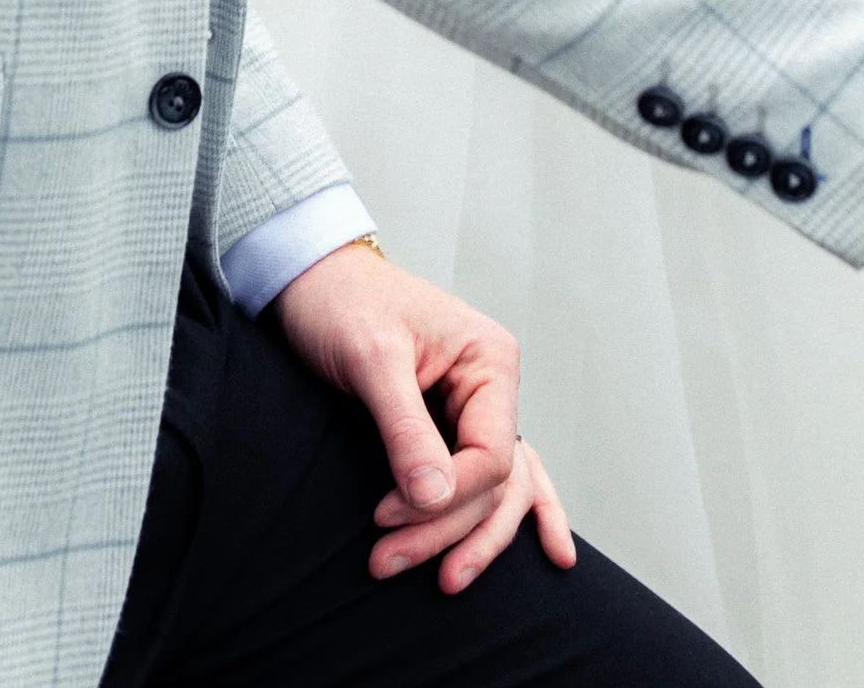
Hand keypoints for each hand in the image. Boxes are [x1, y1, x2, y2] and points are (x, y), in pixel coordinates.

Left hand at [272, 242, 577, 591]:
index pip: (492, 455)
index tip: (387, 514)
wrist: (313, 280)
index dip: (448, 498)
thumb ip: (405, 427)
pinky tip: (551, 553)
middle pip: (494, 483)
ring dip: (468, 538)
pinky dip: (513, 516)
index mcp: (488, 360)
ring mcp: (477, 407)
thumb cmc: (342, 304)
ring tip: (442, 583)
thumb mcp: (371, 359)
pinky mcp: (451, 423)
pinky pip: (493, 477)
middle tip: (387, 562)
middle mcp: (493, 386)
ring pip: (497, 491)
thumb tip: (434, 497)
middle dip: (447, 530)